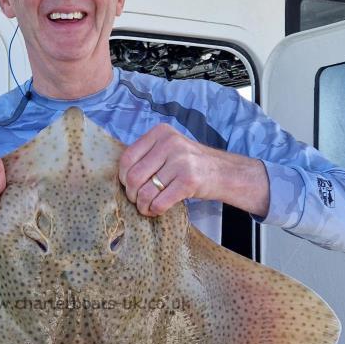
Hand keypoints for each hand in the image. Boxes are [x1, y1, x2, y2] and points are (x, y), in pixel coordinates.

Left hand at [118, 123, 268, 218]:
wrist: (224, 172)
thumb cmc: (190, 163)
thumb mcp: (169, 148)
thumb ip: (147, 154)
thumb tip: (120, 174)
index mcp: (160, 133)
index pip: (127, 157)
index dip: (123, 177)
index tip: (129, 185)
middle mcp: (170, 143)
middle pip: (134, 176)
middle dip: (132, 194)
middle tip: (137, 200)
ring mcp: (180, 161)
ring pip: (145, 192)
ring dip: (143, 205)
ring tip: (146, 207)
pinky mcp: (188, 181)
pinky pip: (160, 202)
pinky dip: (155, 210)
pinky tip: (157, 210)